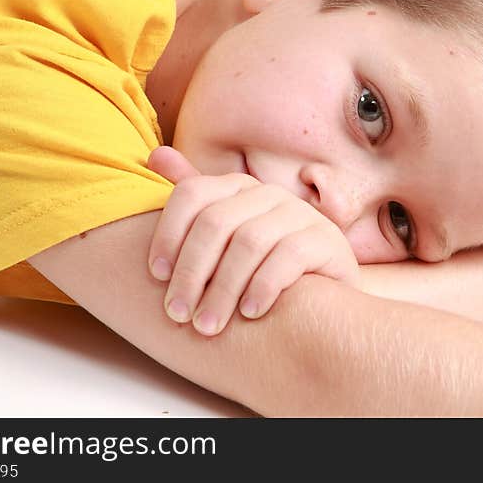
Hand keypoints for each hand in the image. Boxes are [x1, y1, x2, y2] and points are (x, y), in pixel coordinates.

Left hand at [146, 145, 360, 335]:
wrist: (325, 291)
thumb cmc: (262, 264)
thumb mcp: (227, 233)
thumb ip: (195, 201)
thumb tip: (155, 156)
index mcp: (237, 187)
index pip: (192, 194)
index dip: (168, 232)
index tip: (156, 276)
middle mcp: (268, 194)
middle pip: (216, 222)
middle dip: (191, 272)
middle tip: (178, 314)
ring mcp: (300, 214)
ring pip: (249, 242)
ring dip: (223, 289)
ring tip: (207, 325)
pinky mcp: (326, 239)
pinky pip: (288, 256)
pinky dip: (263, 286)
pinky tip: (249, 313)